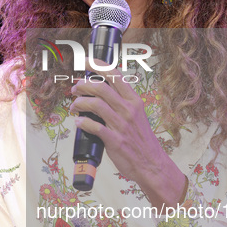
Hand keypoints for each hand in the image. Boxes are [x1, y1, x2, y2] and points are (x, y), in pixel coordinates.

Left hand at [70, 62, 186, 209]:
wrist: (152, 164)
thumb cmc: (141, 140)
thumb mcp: (136, 115)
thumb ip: (121, 104)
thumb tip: (99, 95)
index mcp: (134, 100)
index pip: (115, 75)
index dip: (98, 65)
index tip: (85, 62)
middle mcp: (128, 109)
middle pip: (100, 87)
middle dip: (82, 85)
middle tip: (75, 89)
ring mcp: (121, 124)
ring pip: (95, 104)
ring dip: (79, 103)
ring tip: (74, 106)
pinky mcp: (115, 140)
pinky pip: (94, 126)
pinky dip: (82, 123)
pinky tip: (78, 122)